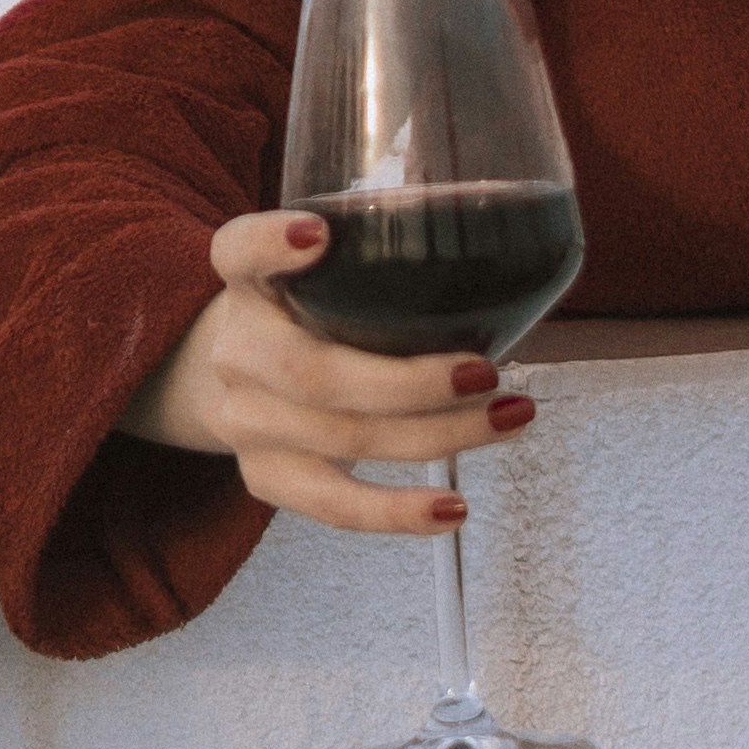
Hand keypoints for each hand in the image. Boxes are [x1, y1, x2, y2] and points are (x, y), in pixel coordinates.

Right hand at [117, 209, 532, 534]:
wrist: (238, 377)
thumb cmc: (313, 312)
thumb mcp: (323, 271)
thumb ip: (376, 261)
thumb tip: (511, 268)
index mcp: (248, 283)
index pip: (238, 252)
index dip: (270, 244)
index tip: (317, 235)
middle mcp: (237, 351)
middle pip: (312, 373)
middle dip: (409, 383)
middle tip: (486, 372)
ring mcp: (247, 421)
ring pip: (342, 439)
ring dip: (438, 436)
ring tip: (511, 417)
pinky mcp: (267, 476)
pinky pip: (334, 505)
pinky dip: (396, 513)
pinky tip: (453, 510)